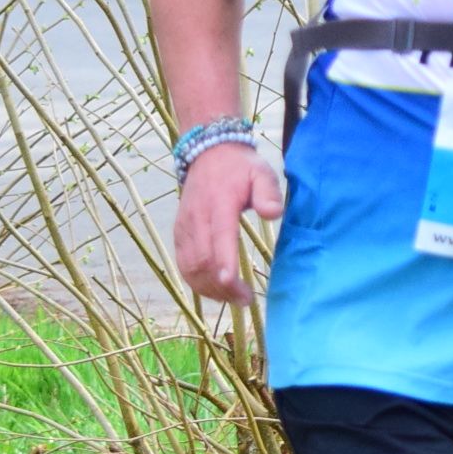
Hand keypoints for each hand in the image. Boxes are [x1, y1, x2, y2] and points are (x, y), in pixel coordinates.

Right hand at [172, 140, 283, 304]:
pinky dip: (197, 283)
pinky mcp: (179, 234)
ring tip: (234, 299)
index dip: (223, 264)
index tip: (233, 284)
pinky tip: (216, 291)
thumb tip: (273, 213)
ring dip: (210, 289)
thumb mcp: (261, 172)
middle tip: (246, 300)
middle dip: (222, 286)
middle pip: (203, 261)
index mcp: (218, 204)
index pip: (217, 238)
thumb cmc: (240, 167)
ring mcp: (184, 227)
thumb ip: (268, 192)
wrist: (208, 153)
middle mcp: (196, 218)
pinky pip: (183, 264)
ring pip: (190, 267)